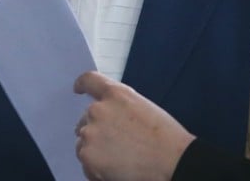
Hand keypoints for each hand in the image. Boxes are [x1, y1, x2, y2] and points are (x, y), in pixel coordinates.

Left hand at [73, 71, 195, 180]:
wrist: (170, 160)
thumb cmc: (165, 137)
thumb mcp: (143, 108)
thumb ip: (121, 106)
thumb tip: (110, 118)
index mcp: (116, 94)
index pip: (89, 80)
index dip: (82, 84)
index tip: (78, 89)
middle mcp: (98, 110)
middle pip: (87, 117)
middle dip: (96, 128)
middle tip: (116, 143)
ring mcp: (91, 133)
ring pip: (84, 141)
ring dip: (95, 148)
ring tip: (120, 158)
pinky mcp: (88, 155)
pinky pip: (85, 162)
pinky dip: (96, 167)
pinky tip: (115, 169)